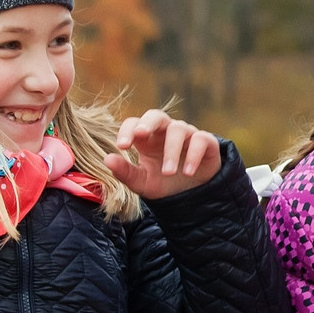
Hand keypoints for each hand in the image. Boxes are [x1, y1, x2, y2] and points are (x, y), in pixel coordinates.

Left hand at [103, 109, 220, 199]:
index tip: (122, 146)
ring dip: (171, 150)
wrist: (192, 196)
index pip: (134, 124)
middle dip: (148, 123)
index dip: (127, 131)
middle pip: (156, 115)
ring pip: (178, 129)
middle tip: (141, 135)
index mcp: (147, 138)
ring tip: (167, 172)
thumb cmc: (163, 184)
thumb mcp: (142, 182)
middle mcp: (166, 131)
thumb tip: (107, 159)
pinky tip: (188, 172)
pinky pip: (201, 139)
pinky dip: (194, 154)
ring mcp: (187, 135)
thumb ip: (125, 172)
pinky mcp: (206, 142)